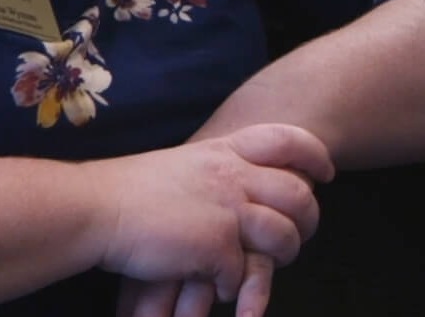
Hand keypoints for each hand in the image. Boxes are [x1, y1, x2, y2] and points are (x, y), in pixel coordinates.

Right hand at [97, 123, 331, 313]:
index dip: (314, 155)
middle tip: (304, 232)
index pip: (289, 140)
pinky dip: (235, 285)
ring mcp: (227, 208)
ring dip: (282, 254)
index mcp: (228, 149)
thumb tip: (252, 184)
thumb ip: (224, 168)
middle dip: (309, 216)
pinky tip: (219, 285)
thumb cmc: (138, 189)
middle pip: (297, 193)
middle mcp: (234, 174)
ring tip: (272, 264)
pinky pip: (241, 272)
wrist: (100, 208)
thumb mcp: (191, 163)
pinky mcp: (214, 245)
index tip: (324, 173)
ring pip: (282, 235)